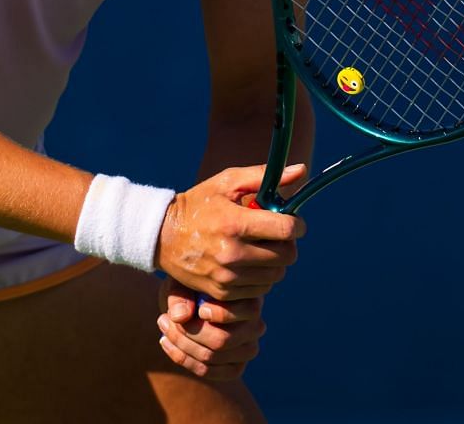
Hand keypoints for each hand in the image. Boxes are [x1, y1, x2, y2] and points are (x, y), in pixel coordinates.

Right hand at [155, 163, 305, 301]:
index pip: (286, 229)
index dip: (297, 225)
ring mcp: (227, 276)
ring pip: (276, 275)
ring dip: (275, 262)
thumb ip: (264, 176)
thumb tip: (301, 170)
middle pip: (286, 256)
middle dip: (287, 244)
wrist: (162, 235)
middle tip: (276, 235)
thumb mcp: (227, 183)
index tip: (293, 222)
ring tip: (261, 248)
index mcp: (235, 223)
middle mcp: (232, 253)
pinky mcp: (222, 292)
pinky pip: (260, 290)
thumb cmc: (199, 203)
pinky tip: (249, 264)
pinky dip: (261, 278)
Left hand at [155, 278, 266, 380]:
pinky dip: (182, 358)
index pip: (247, 313)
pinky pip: (207, 371)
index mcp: (251, 300)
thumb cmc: (190, 287)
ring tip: (162, 326)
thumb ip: (181, 296)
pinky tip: (165, 342)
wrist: (189, 302)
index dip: (220, 313)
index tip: (199, 309)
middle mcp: (255, 327)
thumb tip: (179, 316)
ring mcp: (246, 350)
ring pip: (210, 357)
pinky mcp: (234, 368)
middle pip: (222, 340)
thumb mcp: (183, 282)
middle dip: (187, 332)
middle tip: (163, 318)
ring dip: (180, 345)